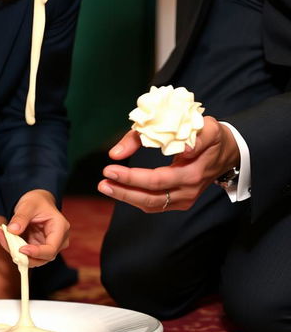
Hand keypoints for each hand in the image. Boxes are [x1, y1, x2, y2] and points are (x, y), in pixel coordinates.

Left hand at [0, 189, 69, 266]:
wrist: (37, 201)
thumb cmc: (37, 201)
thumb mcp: (28, 205)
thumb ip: (21, 217)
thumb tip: (12, 231)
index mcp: (60, 229)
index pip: (51, 249)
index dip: (36, 253)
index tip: (20, 249)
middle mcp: (57, 241)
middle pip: (40, 257)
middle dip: (19, 252)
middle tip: (0, 236)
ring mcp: (47, 247)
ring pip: (31, 258)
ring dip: (12, 249)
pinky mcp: (37, 249)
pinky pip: (24, 253)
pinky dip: (12, 246)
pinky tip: (0, 235)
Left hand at [97, 116, 240, 211]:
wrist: (229, 153)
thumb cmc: (212, 136)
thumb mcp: (201, 126)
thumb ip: (175, 131)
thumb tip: (162, 144)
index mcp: (193, 172)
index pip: (157, 179)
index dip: (132, 177)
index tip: (110, 167)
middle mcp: (188, 190)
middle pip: (152, 197)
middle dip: (124, 191)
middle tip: (102, 182)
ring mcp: (185, 198)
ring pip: (152, 205)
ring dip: (126, 197)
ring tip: (105, 186)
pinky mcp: (180, 200)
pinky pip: (155, 204)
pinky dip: (135, 198)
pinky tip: (119, 188)